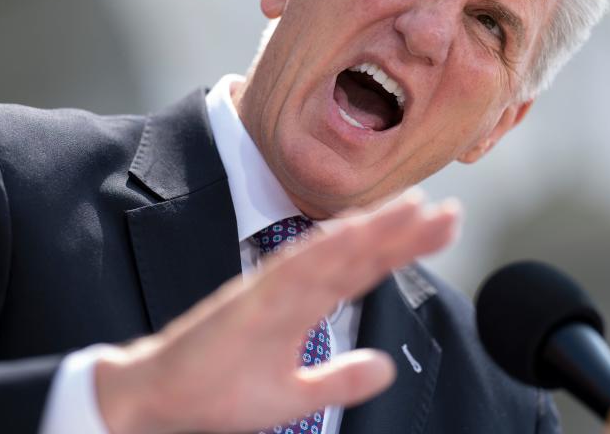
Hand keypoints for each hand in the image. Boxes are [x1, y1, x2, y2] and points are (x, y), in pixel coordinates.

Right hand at [95, 191, 459, 433]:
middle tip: (450, 213)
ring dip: (370, 231)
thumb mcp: (294, 397)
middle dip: (403, 233)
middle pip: (355, 254)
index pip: (363, 270)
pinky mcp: (245, 305)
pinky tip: (352, 233)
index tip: (443, 228)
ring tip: (412, 210)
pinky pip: (289, 274)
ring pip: (328, 254)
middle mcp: (291, 290)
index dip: (403, 248)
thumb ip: (339, 380)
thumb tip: (386, 366)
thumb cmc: (218, 390)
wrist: (158, 398)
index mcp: (303, 306)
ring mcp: (269, 293)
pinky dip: (321, 251)